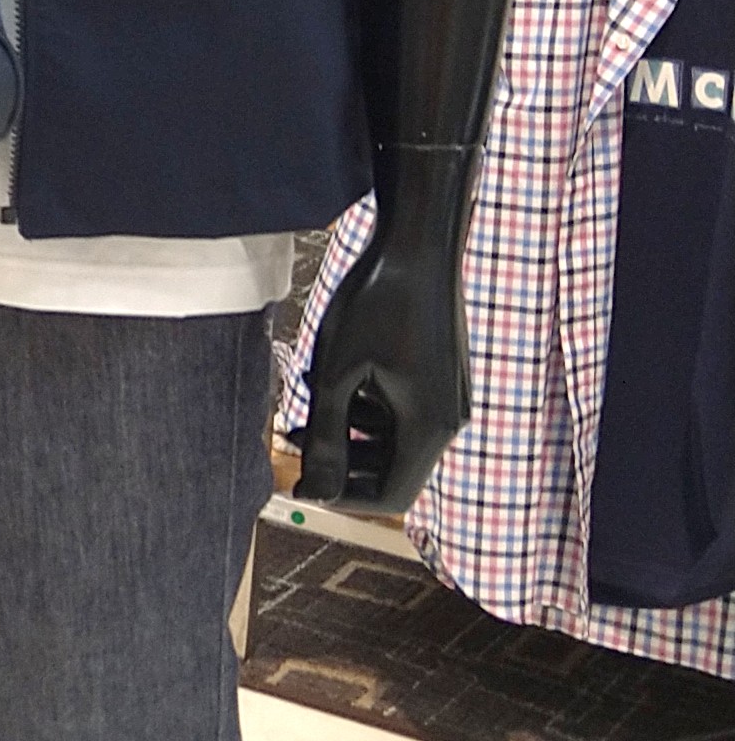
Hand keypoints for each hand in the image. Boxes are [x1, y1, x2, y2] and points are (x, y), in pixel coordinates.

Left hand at [294, 204, 469, 506]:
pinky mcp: (439, 378)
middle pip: (390, 470)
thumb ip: (326, 438)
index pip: (391, 497)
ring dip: (346, 428)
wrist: (417, 244)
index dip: (341, 497)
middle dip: (339, 459)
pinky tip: (331, 375)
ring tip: (305, 399)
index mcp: (429, 428)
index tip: (300, 481)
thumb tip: (313, 493)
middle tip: (294, 435)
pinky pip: (398, 411)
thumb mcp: (337, 375)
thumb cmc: (377, 303)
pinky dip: (363, 404)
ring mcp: (446, 398)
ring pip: (390, 439)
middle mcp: (447, 420)